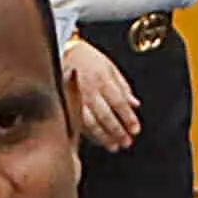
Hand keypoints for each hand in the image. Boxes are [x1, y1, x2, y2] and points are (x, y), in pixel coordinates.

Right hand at [57, 31, 144, 152]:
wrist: (62, 51)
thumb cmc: (87, 58)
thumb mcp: (110, 67)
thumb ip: (123, 87)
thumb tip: (134, 104)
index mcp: (102, 79)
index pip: (118, 102)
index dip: (128, 118)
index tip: (135, 130)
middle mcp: (89, 90)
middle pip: (105, 115)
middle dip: (117, 131)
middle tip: (126, 142)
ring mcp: (75, 98)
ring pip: (90, 122)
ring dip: (103, 136)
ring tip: (114, 146)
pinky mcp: (66, 104)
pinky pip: (78, 122)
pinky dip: (89, 134)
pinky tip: (97, 140)